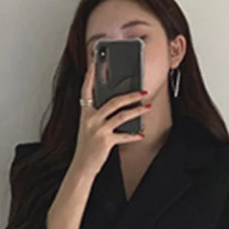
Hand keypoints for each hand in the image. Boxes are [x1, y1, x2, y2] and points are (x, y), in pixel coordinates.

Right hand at [71, 60, 152, 177]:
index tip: (95, 62)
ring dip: (137, 111)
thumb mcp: (89, 127)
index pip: (86, 89)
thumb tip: (116, 105)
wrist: (82, 166)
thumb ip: (98, 114)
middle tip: (142, 90)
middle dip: (130, 95)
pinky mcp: (106, 141)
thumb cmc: (87, 146)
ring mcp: (98, 130)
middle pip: (113, 101)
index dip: (90, 75)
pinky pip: (124, 135)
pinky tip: (141, 133)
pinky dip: (134, 135)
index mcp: (85, 113)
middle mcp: (91, 119)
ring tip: (147, 107)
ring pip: (121, 116)